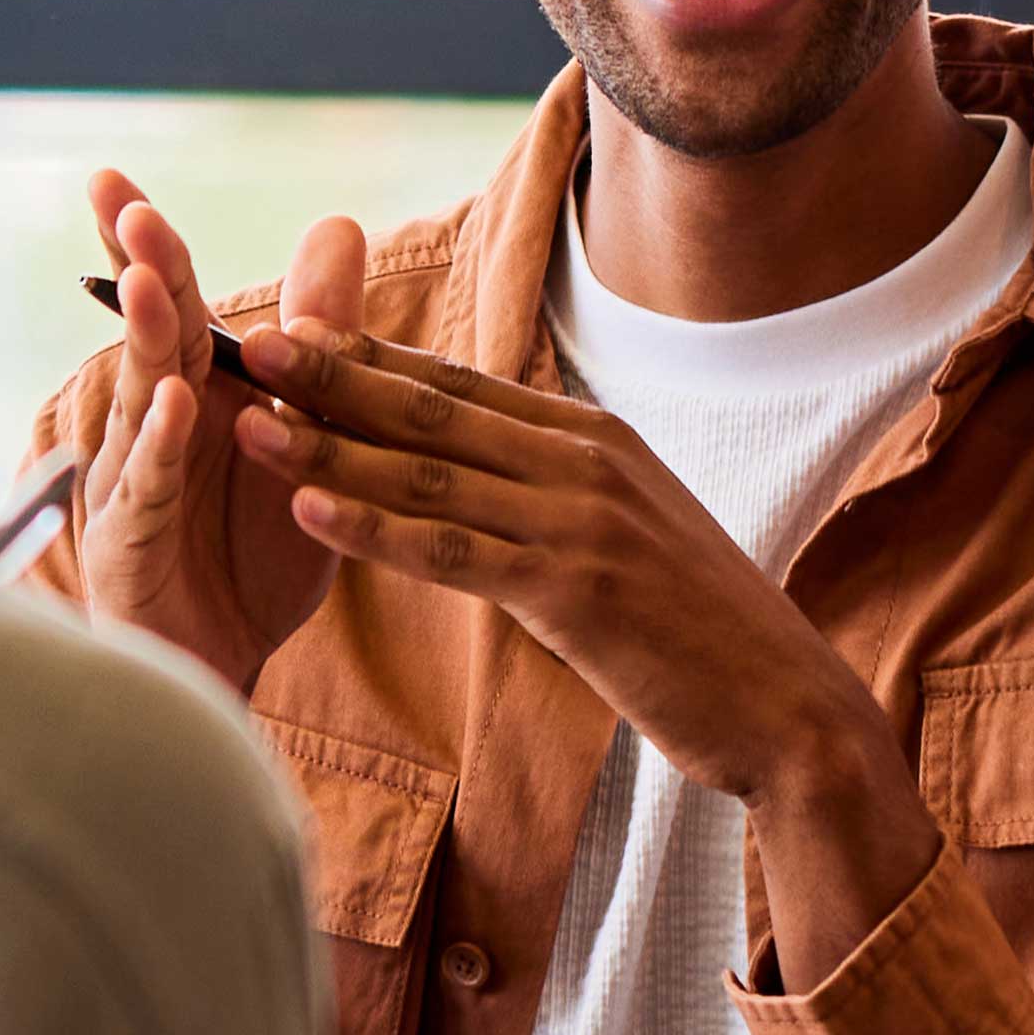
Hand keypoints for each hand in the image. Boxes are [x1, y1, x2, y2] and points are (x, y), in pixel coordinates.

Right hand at [67, 172, 362, 698]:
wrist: (222, 673)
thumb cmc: (246, 552)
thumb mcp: (302, 433)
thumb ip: (316, 337)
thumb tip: (337, 225)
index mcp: (192, 398)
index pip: (171, 307)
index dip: (143, 246)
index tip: (116, 182)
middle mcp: (150, 433)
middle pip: (148, 341)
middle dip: (139, 271)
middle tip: (130, 204)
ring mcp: (131, 491)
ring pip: (141, 407)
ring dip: (148, 345)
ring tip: (157, 285)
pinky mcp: (133, 553)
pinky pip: (150, 495)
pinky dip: (162, 451)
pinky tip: (177, 408)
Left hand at [242, 328, 862, 813]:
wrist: (789, 707)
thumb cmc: (695, 633)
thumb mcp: (623, 537)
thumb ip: (552, 496)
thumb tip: (475, 479)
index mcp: (595, 439)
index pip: (458, 387)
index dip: (368, 357)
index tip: (291, 328)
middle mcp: (587, 461)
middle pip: (432, 411)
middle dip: (332, 375)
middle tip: (244, 342)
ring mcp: (583, 521)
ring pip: (428, 476)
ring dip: (330, 447)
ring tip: (248, 422)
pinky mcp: (575, 591)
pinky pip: (453, 552)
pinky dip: (373, 532)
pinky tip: (307, 515)